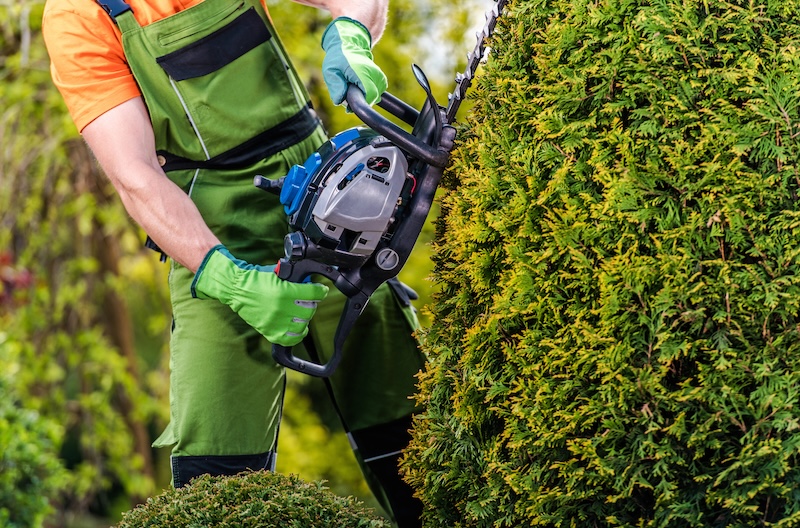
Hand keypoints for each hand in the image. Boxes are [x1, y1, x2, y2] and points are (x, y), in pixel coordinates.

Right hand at [191, 245, 328, 346]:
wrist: (237, 289)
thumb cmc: (257, 279)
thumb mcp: (279, 273)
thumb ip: (296, 278)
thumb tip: (312, 283)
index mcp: (285, 292)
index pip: (313, 294)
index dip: (321, 291)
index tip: (322, 290)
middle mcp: (282, 308)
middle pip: (310, 310)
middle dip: (311, 303)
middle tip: (308, 299)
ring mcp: (276, 322)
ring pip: (302, 324)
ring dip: (304, 317)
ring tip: (301, 311)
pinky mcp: (270, 332)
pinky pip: (291, 339)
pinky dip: (297, 334)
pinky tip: (298, 326)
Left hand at [321, 17, 387, 105]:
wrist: (349, 44)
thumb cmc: (338, 58)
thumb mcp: (330, 71)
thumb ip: (335, 86)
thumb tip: (340, 101)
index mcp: (363, 72)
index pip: (370, 95)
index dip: (360, 102)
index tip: (350, 103)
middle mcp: (375, 73)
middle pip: (373, 98)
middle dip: (360, 100)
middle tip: (348, 93)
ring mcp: (379, 76)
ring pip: (375, 96)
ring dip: (364, 96)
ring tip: (353, 87)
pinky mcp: (381, 78)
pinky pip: (377, 93)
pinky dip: (368, 93)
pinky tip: (359, 86)